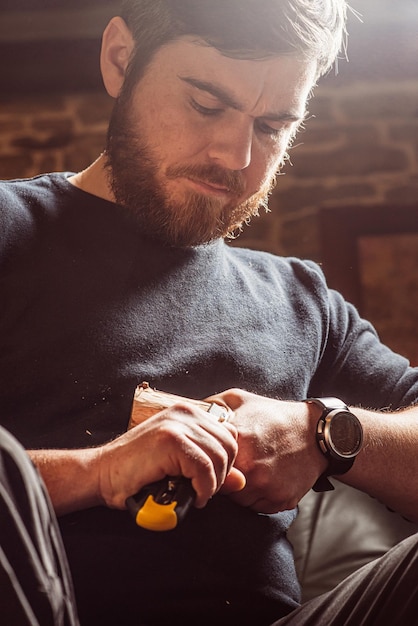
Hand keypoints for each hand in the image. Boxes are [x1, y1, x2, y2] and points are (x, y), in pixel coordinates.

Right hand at [96, 402, 244, 509]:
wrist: (102, 474)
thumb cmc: (138, 472)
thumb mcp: (181, 467)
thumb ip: (212, 469)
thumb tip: (242, 482)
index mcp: (189, 413)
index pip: (229, 436)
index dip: (226, 463)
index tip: (210, 480)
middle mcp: (186, 413)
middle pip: (229, 446)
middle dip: (222, 475)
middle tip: (204, 491)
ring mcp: (177, 423)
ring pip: (219, 457)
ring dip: (212, 485)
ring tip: (198, 495)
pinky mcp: (171, 439)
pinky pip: (204, 467)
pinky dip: (204, 487)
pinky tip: (194, 496)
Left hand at [207, 389, 326, 512]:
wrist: (315, 433)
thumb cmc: (275, 415)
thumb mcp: (239, 399)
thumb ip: (211, 406)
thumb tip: (189, 413)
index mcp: (237, 442)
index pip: (205, 464)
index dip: (205, 463)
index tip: (208, 459)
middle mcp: (250, 468)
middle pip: (219, 485)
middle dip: (221, 477)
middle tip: (230, 465)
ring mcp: (265, 487)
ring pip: (237, 499)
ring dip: (239, 489)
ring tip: (251, 469)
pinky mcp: (280, 500)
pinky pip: (257, 506)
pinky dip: (257, 496)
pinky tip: (265, 477)